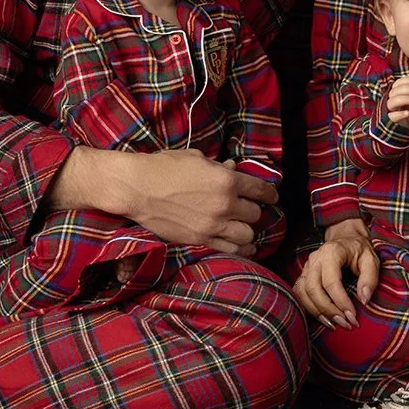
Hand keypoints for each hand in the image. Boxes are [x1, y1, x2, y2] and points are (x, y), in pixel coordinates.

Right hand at [122, 150, 273, 257]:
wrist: (137, 188)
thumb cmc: (163, 167)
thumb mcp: (195, 159)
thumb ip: (218, 167)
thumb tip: (232, 169)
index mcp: (226, 180)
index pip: (260, 190)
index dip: (269, 193)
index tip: (272, 196)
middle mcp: (224, 204)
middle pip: (255, 214)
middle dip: (252, 210)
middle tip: (246, 208)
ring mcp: (212, 225)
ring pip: (247, 235)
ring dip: (246, 230)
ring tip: (242, 227)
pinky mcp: (199, 240)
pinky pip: (230, 250)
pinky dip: (239, 249)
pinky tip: (242, 247)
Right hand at [292, 229, 378, 329]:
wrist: (347, 238)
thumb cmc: (360, 251)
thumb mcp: (371, 260)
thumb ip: (370, 278)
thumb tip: (364, 300)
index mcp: (332, 252)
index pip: (331, 282)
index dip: (341, 301)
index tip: (352, 316)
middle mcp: (315, 259)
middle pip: (313, 289)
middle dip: (328, 310)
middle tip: (345, 323)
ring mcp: (307, 267)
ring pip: (302, 293)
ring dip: (317, 312)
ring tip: (334, 324)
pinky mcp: (304, 275)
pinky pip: (299, 294)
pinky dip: (308, 308)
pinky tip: (323, 318)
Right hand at [385, 75, 408, 127]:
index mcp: (397, 94)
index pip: (398, 83)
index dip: (408, 80)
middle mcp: (392, 101)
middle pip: (395, 91)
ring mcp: (390, 111)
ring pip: (392, 102)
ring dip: (404, 99)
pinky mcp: (390, 122)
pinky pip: (391, 117)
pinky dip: (398, 114)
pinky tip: (407, 113)